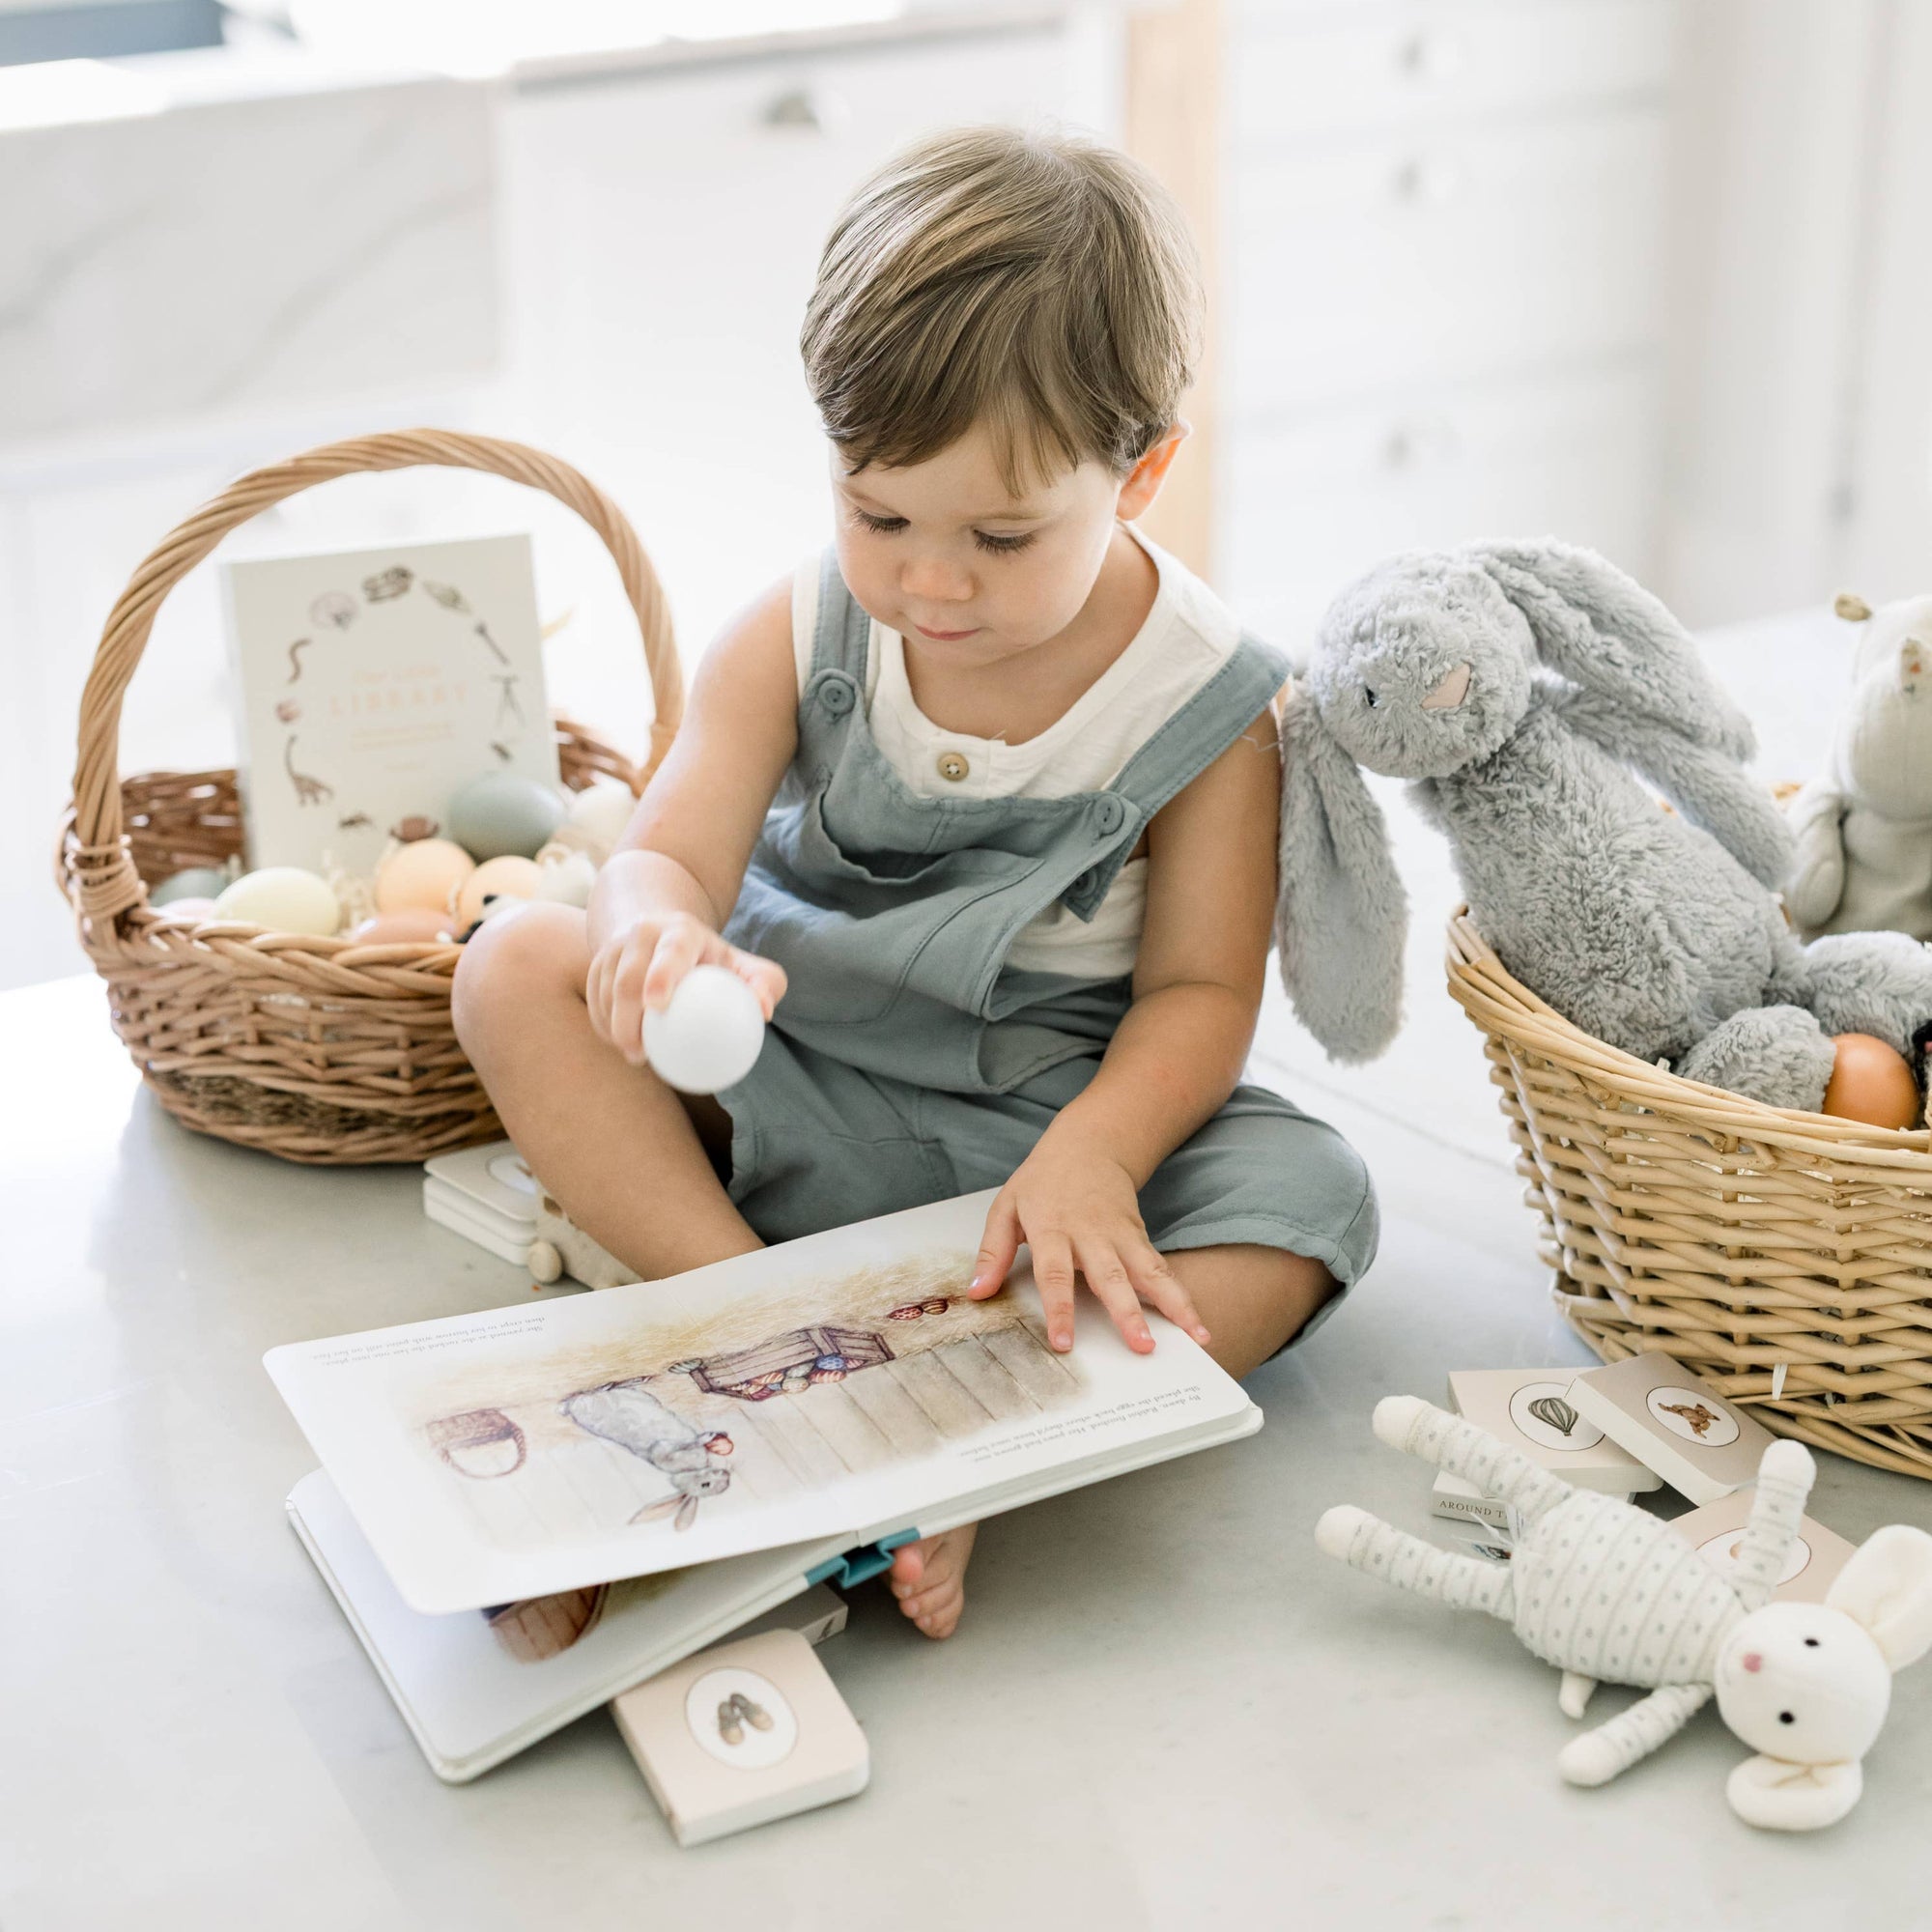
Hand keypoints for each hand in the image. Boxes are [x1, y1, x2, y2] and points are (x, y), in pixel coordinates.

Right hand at [586, 910, 785, 1064]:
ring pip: (605, 989)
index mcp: (680, 930)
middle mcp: (642, 933)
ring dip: (612, 1026)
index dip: (661, 974)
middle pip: (627, 976)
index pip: (671, 950)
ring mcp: (615, 947)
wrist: (665, 933)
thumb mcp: (744, 966)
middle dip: (626, 1016)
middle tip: (640, 1053)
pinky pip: (594, 998)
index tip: (657, 1005)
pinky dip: (603, 1024)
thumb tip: (763, 1012)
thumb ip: (765, 984)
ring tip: (633, 1055)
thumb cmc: (714, 961)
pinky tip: (619, 1045)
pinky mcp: (597, 963)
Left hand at [966, 1131, 1209, 1355]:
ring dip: (1173, 1305)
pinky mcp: (1140, 1236)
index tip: (1064, 1343)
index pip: (1054, 1274)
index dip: (1059, 1309)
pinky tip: (1197, 1325)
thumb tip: (977, 1292)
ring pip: (1149, 1272)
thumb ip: (992, 1252)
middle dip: (1127, 1313)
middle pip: (1110, 1277)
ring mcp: (1120, 1235)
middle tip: (1141, 1346)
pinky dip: (1182, 1296)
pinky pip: (1162, 1269)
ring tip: (1195, 1336)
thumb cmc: (1042, 1182)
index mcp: (1051, 1228)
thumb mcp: (1006, 1207)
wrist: (1088, 1144)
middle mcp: (1090, 1234)